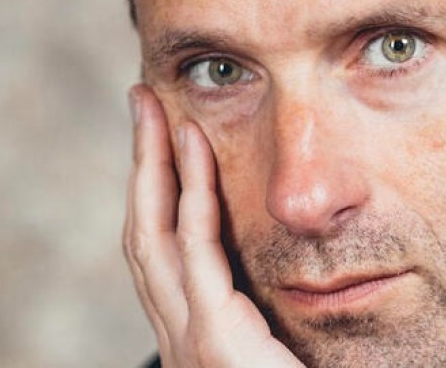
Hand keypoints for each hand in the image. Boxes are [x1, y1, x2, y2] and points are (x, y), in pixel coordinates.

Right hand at [124, 85, 302, 367]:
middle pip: (144, 231)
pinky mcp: (214, 341)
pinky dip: (190, 194)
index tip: (164, 136)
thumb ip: (271, 310)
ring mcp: (190, 339)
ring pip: (155, 233)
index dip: (157, 189)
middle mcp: (179, 333)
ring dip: (153, 164)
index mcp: (194, 332)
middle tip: (140, 102)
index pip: (163, 249)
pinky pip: (197, 251)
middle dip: (140, 164)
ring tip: (152, 107)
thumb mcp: (281, 346)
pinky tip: (192, 147)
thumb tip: (305, 265)